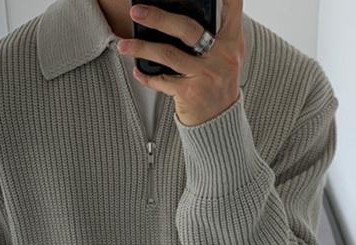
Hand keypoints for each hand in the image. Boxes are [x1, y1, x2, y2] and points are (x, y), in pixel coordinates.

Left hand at [116, 0, 244, 126]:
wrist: (220, 121)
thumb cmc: (217, 83)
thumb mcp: (225, 56)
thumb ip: (213, 35)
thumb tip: (176, 14)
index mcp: (232, 40)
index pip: (231, 6)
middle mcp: (222, 56)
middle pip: (187, 28)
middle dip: (158, 17)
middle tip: (136, 11)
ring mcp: (207, 75)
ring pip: (169, 54)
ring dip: (141, 48)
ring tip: (123, 45)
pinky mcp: (191, 93)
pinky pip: (163, 80)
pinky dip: (147, 76)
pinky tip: (137, 71)